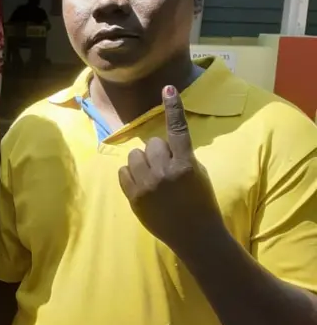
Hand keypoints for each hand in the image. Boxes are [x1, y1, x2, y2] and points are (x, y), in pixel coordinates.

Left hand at [118, 86, 223, 253]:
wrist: (195, 236)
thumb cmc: (201, 203)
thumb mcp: (199, 174)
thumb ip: (182, 157)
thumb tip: (165, 145)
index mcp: (185, 165)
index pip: (178, 130)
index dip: (173, 107)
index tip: (168, 88)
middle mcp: (165, 172)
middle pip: (152, 144)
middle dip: (158, 152)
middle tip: (167, 168)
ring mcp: (147, 186)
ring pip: (135, 156)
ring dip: (143, 162)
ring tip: (153, 177)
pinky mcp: (134, 198)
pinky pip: (123, 172)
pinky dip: (131, 175)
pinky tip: (142, 185)